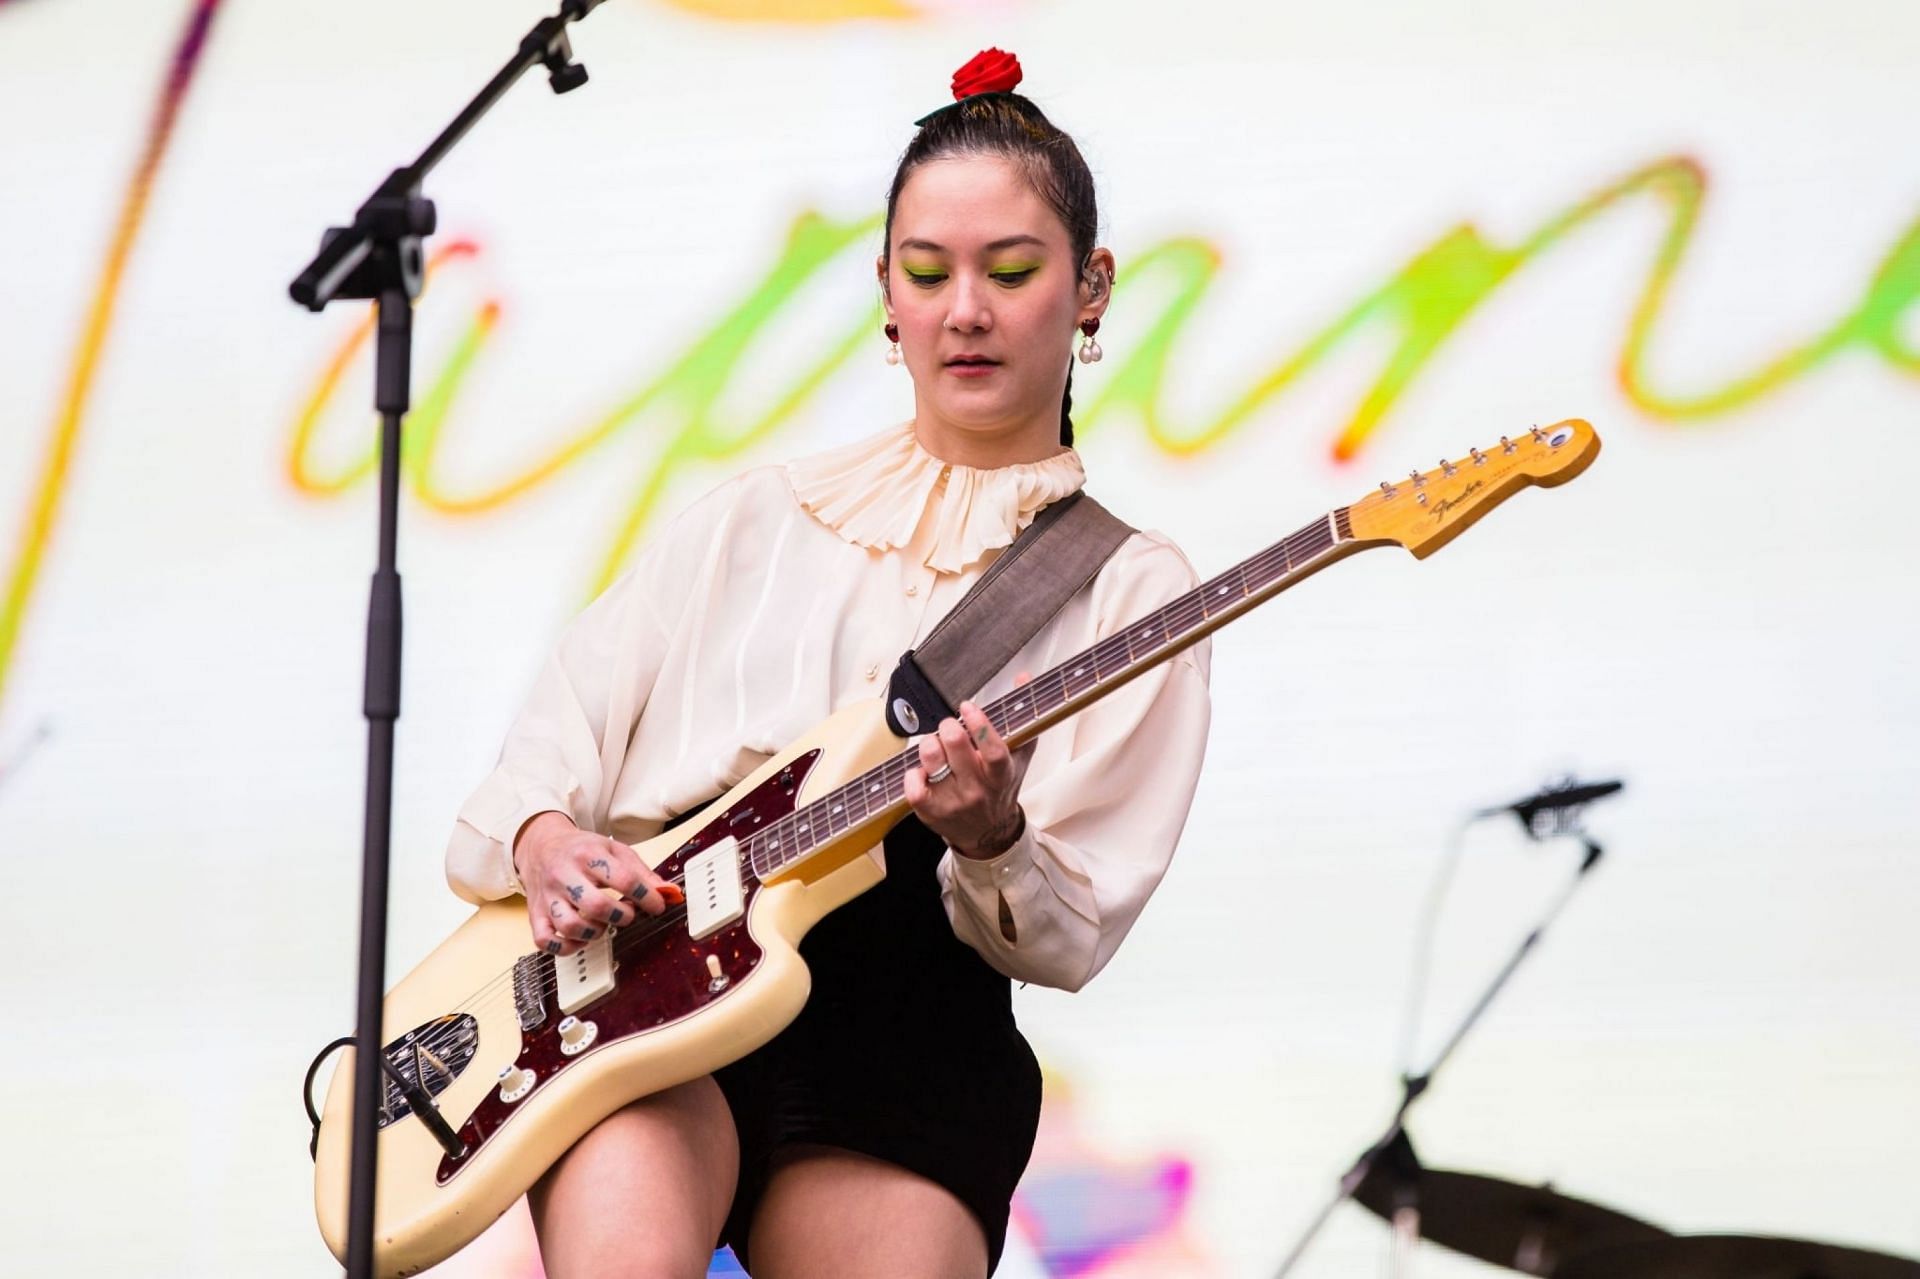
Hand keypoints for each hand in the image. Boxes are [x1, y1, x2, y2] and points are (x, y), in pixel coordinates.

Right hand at [511, 812, 674, 956]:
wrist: (541, 845)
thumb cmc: (582, 850)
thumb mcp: (614, 850)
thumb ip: (641, 872)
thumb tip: (668, 893)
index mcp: (588, 854)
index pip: (624, 879)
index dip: (647, 897)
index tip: (656, 905)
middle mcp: (564, 875)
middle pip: (596, 905)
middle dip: (621, 916)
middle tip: (628, 915)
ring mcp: (548, 896)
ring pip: (570, 926)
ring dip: (594, 933)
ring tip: (603, 925)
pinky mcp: (535, 914)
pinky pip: (545, 941)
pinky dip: (565, 947)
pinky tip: (580, 939)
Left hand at [903, 678, 1036, 859]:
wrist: (989, 833)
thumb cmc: (1001, 788)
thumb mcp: (1019, 755)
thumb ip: (1021, 717)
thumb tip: (1021, 677)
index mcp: (1001, 775)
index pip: (994, 750)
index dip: (979, 725)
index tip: (969, 707)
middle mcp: (978, 790)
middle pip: (957, 751)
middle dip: (949, 728)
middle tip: (950, 725)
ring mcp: (953, 802)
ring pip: (932, 764)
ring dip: (929, 745)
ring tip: (935, 743)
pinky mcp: (932, 812)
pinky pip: (914, 788)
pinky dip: (913, 772)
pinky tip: (923, 768)